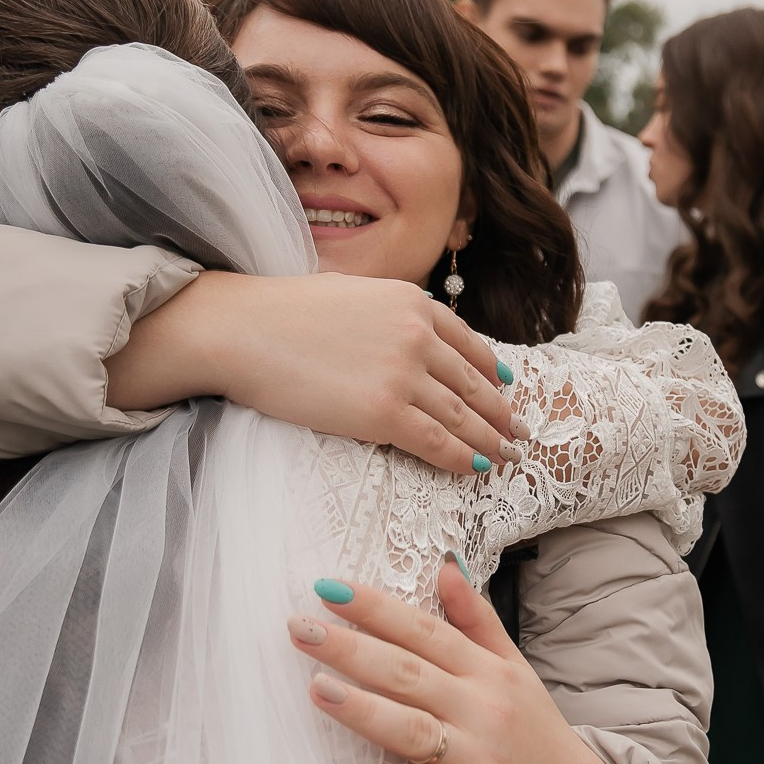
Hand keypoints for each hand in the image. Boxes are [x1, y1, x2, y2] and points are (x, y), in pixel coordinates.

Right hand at [109, 272, 518, 475]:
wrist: (242, 330)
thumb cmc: (282, 313)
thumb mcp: (351, 293)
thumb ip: (387, 314)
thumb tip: (406, 335)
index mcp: (412, 301)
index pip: (467, 342)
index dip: (491, 370)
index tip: (506, 389)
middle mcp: (417, 335)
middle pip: (473, 382)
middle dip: (501, 412)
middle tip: (521, 433)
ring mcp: (403, 374)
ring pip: (462, 416)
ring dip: (490, 440)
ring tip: (507, 457)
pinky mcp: (382, 413)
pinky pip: (435, 441)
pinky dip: (461, 458)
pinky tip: (475, 469)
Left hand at [289, 561, 633, 763]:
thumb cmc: (535, 735)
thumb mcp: (514, 669)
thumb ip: (476, 620)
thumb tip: (444, 565)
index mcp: (487, 672)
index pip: (424, 630)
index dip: (376, 608)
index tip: (328, 587)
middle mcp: (483, 709)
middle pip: (409, 672)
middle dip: (352, 648)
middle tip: (300, 629)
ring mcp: (479, 761)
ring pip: (413, 729)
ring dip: (363, 708)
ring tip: (316, 688)